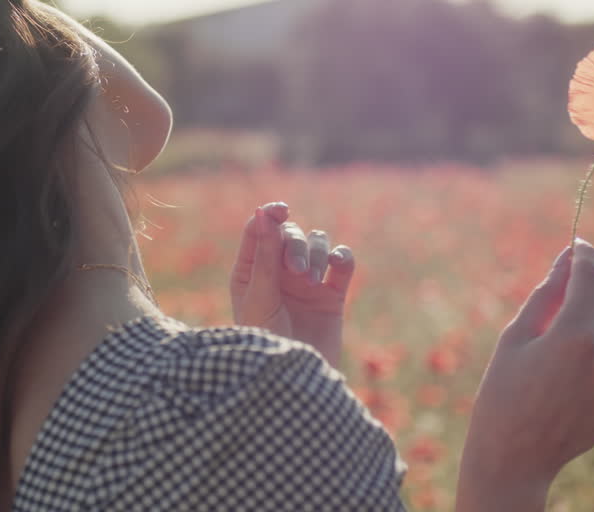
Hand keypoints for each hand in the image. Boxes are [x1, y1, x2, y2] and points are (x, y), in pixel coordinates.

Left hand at [230, 201, 354, 367]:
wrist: (294, 383)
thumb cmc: (266, 342)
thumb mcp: (261, 297)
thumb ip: (265, 255)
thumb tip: (263, 211)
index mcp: (250, 272)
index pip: (260, 230)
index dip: (270, 215)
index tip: (280, 210)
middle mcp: (278, 273)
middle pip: (290, 234)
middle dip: (295, 243)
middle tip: (296, 270)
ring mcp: (306, 284)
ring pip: (317, 243)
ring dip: (316, 252)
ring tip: (309, 278)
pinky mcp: (332, 296)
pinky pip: (342, 263)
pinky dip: (341, 257)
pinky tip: (336, 265)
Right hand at [456, 241, 593, 510]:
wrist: (515, 452)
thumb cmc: (503, 389)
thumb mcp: (515, 336)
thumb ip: (546, 294)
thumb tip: (567, 257)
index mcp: (569, 336)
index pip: (590, 276)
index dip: (584, 254)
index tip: (579, 246)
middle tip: (574, 291)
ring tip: (593, 321)